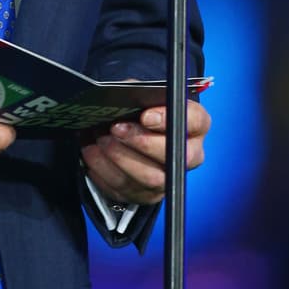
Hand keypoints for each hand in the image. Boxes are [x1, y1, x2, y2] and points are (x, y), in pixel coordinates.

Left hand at [81, 99, 210, 205]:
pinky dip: (104, 171)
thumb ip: (137, 93)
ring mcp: (169, 179)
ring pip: (149, 178)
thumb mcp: (142, 96)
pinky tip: (93, 154)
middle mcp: (189, 155)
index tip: (145, 116)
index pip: (195, 121)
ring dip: (119, 157)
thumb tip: (122, 95)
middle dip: (140, 142)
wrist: (132, 136)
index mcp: (195, 125)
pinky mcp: (147, 195)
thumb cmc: (141, 113)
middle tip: (115, 128)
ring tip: (100, 140)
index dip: (169, 120)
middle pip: (172, 155)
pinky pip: (126, 189)